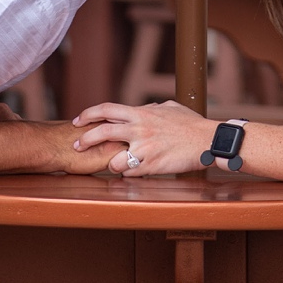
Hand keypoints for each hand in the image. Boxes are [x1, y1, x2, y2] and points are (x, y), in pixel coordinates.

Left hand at [72, 100, 215, 175]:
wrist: (206, 140)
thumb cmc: (190, 123)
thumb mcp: (169, 108)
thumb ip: (151, 109)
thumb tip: (143, 108)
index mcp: (141, 113)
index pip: (107, 109)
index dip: (89, 114)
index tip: (78, 121)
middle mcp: (139, 129)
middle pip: (102, 132)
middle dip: (84, 140)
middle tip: (76, 145)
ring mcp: (144, 148)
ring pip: (112, 160)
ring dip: (109, 164)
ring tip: (113, 165)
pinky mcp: (151, 165)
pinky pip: (130, 174)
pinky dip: (128, 174)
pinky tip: (134, 172)